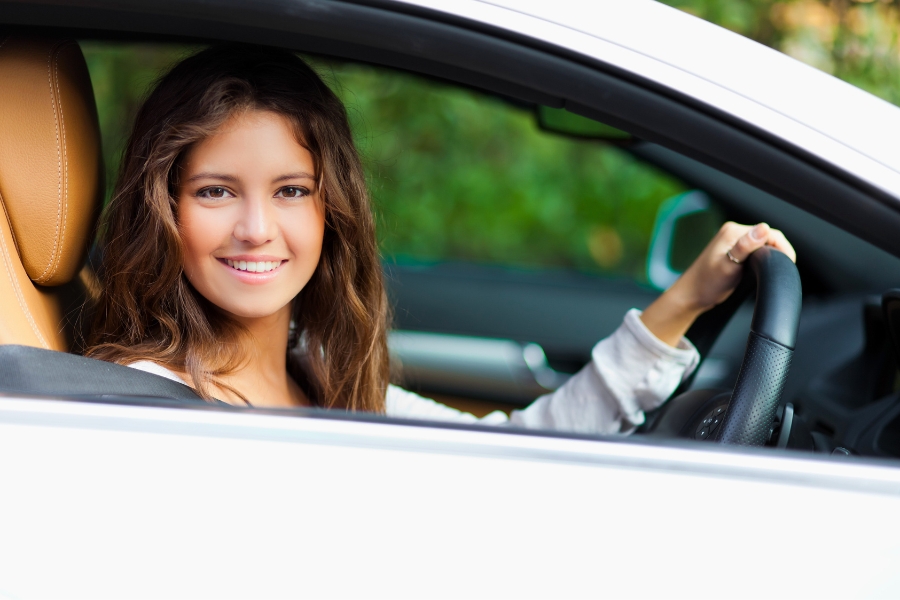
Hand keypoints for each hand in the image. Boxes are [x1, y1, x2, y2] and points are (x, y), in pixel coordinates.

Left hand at [640, 222, 795, 346]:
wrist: (692, 295)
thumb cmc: (707, 283)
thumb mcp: (729, 266)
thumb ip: (745, 246)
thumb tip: (764, 229)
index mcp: (733, 231)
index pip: (768, 232)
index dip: (782, 247)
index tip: (788, 262)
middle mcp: (733, 232)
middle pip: (767, 237)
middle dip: (777, 251)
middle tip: (781, 268)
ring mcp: (733, 241)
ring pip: (762, 244)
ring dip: (770, 255)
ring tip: (771, 269)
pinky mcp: (733, 250)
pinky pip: (754, 250)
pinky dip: (761, 258)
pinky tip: (761, 268)